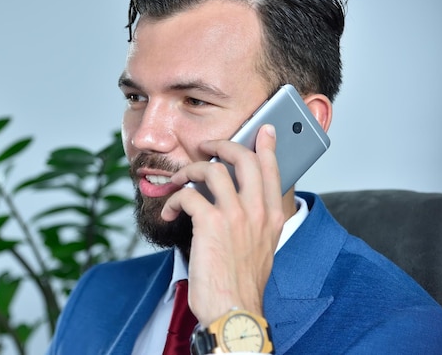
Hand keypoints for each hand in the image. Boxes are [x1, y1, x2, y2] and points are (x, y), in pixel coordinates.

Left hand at [161, 124, 285, 325]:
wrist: (234, 311)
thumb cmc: (241, 284)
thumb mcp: (261, 249)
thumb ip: (255, 223)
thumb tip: (239, 203)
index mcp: (271, 217)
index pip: (272, 171)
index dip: (266, 146)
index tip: (263, 130)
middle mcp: (257, 212)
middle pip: (244, 159)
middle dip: (221, 145)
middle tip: (206, 147)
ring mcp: (235, 216)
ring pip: (211, 170)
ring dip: (188, 172)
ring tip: (179, 182)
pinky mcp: (211, 224)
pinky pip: (188, 194)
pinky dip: (173, 199)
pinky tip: (169, 211)